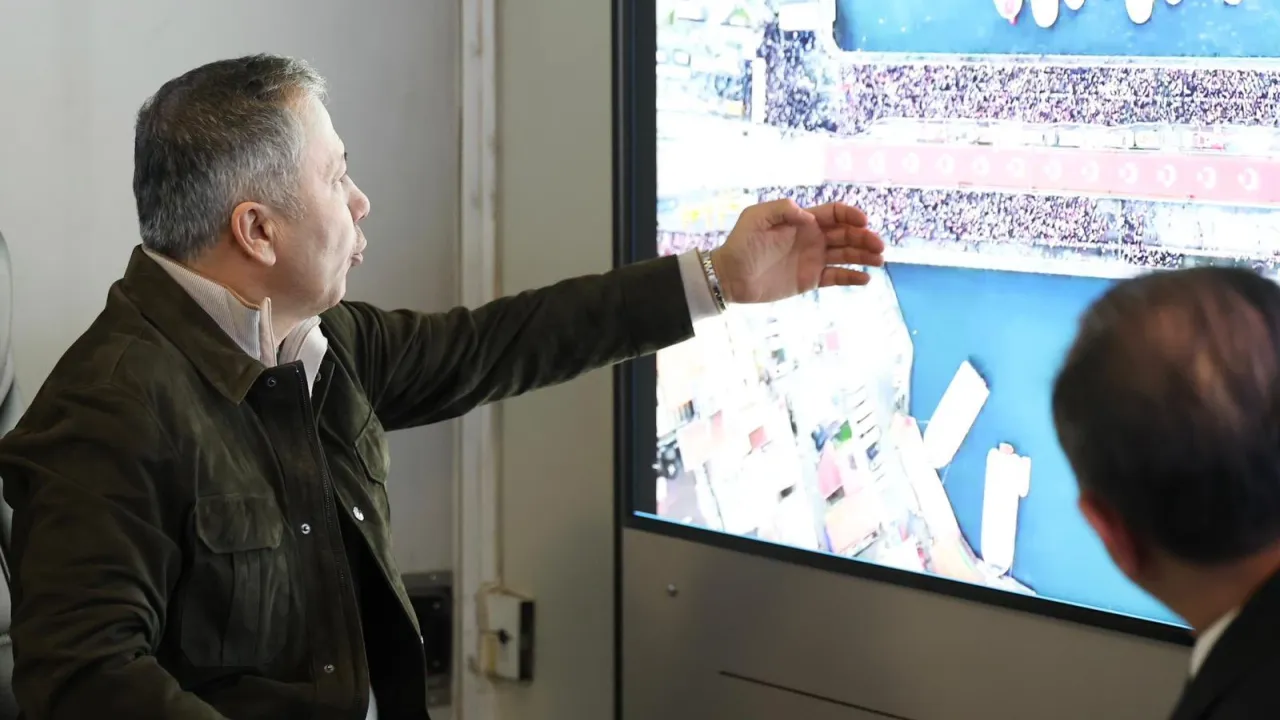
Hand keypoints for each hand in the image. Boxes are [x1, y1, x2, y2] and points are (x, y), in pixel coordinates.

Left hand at [710, 199, 884, 304]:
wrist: (731, 276)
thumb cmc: (742, 244)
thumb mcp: (756, 217)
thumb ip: (782, 210)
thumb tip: (808, 216)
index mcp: (803, 221)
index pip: (835, 214)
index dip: (851, 216)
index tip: (863, 223)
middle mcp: (813, 238)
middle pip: (846, 234)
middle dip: (864, 238)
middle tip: (878, 246)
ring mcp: (813, 259)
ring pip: (846, 255)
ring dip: (864, 256)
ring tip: (879, 261)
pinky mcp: (810, 279)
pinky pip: (836, 277)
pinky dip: (852, 277)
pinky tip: (865, 278)